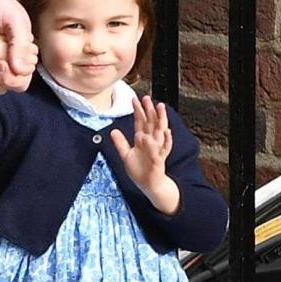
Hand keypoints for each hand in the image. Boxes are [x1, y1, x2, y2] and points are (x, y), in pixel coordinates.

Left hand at [110, 96, 179, 214]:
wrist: (148, 184)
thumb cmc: (139, 169)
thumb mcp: (126, 155)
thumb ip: (120, 143)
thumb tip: (113, 131)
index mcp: (142, 139)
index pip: (140, 122)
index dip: (137, 111)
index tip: (134, 99)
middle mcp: (150, 141)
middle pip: (150, 122)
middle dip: (149, 110)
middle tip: (146, 97)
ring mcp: (157, 148)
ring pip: (160, 131)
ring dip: (160, 119)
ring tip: (160, 107)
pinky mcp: (160, 158)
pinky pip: (165, 148)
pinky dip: (167, 139)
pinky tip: (167, 131)